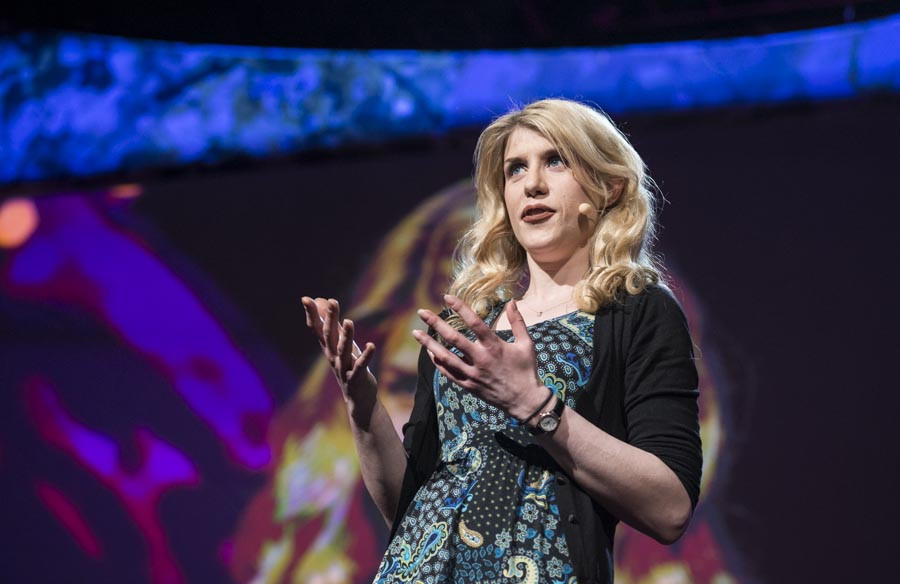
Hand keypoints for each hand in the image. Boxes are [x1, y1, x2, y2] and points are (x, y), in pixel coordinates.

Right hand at [301, 296, 376, 403]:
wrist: (358, 398)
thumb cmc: (348, 366)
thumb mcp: (338, 344)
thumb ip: (330, 323)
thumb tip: (320, 299)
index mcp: (328, 348)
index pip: (316, 329)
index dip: (312, 314)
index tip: (305, 298)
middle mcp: (332, 357)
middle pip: (329, 336)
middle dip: (330, 318)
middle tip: (332, 301)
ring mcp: (343, 368)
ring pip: (343, 351)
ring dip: (345, 336)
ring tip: (349, 321)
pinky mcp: (356, 378)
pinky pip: (360, 366)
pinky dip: (366, 356)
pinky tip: (372, 346)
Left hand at [412, 295, 546, 420]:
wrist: (525, 401)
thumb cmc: (526, 370)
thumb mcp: (526, 344)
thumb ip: (518, 322)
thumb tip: (512, 301)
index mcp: (494, 346)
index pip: (474, 322)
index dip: (460, 308)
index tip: (447, 297)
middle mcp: (481, 359)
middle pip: (453, 338)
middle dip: (436, 324)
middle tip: (421, 312)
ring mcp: (473, 374)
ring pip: (446, 357)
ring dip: (429, 344)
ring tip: (416, 333)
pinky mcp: (469, 386)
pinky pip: (449, 373)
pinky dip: (438, 362)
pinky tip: (430, 353)